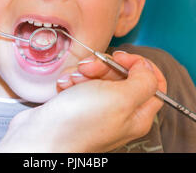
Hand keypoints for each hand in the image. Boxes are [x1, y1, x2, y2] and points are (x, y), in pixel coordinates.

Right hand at [0, 52, 166, 152]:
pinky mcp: (78, 104)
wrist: (40, 137)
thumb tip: (147, 68)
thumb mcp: (121, 99)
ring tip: (73, 82)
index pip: (154, 82)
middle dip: (104, 65)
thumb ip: (143, 81)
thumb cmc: (80, 123)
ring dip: (84, 71)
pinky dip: (72, 79)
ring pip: (100, 75)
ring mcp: (98, 109)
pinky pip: (80, 81)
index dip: (140, 65)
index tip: (122, 58)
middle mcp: (120, 112)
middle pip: (123, 74)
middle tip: (90, 68)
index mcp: (138, 114)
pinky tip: (64, 88)